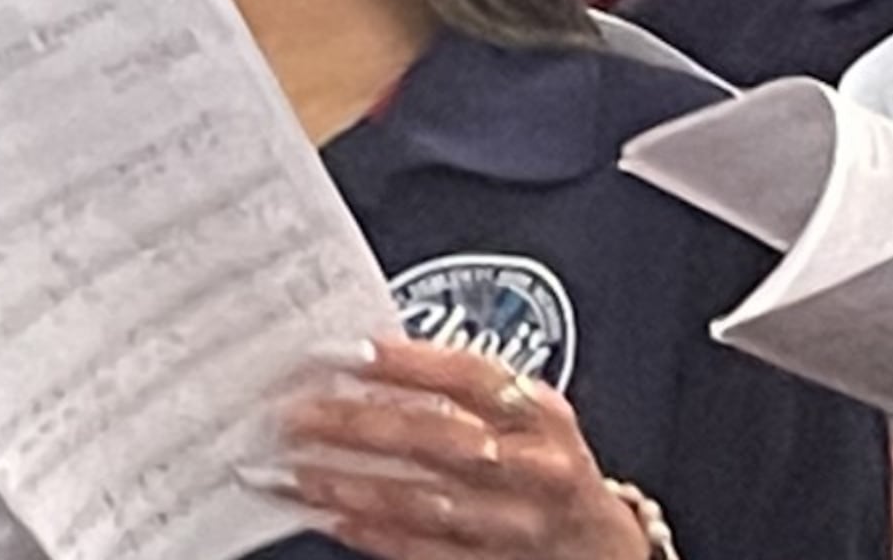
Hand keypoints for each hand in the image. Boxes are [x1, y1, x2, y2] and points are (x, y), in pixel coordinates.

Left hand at [259, 337, 646, 559]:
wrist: (599, 548)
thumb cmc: (548, 467)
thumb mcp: (528, 415)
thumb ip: (465, 390)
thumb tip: (365, 365)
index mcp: (541, 413)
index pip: (470, 376)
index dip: (405, 362)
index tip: (343, 352)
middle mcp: (534, 468)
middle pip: (438, 439)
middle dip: (358, 425)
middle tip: (295, 415)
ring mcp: (516, 525)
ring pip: (422, 501)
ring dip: (349, 485)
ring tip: (292, 470)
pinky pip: (424, 551)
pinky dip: (371, 533)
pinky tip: (328, 516)